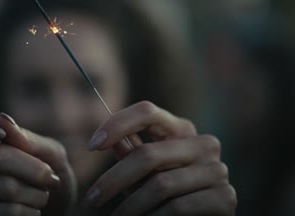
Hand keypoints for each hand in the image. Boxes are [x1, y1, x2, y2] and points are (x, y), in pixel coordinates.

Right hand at [0, 105, 75, 215]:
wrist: (57, 206)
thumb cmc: (48, 170)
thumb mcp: (48, 149)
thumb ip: (26, 137)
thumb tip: (2, 119)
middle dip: (34, 168)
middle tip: (49, 176)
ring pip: (8, 187)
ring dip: (37, 193)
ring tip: (41, 194)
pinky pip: (9, 212)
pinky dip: (31, 211)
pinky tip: (32, 209)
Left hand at [84, 101, 236, 214]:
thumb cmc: (164, 195)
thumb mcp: (142, 173)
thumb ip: (130, 153)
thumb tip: (110, 138)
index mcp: (182, 129)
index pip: (147, 112)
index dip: (117, 124)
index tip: (92, 145)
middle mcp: (204, 144)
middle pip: (148, 153)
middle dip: (113, 179)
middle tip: (92, 198)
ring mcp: (218, 170)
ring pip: (160, 184)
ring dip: (132, 206)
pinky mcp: (226, 198)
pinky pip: (177, 207)